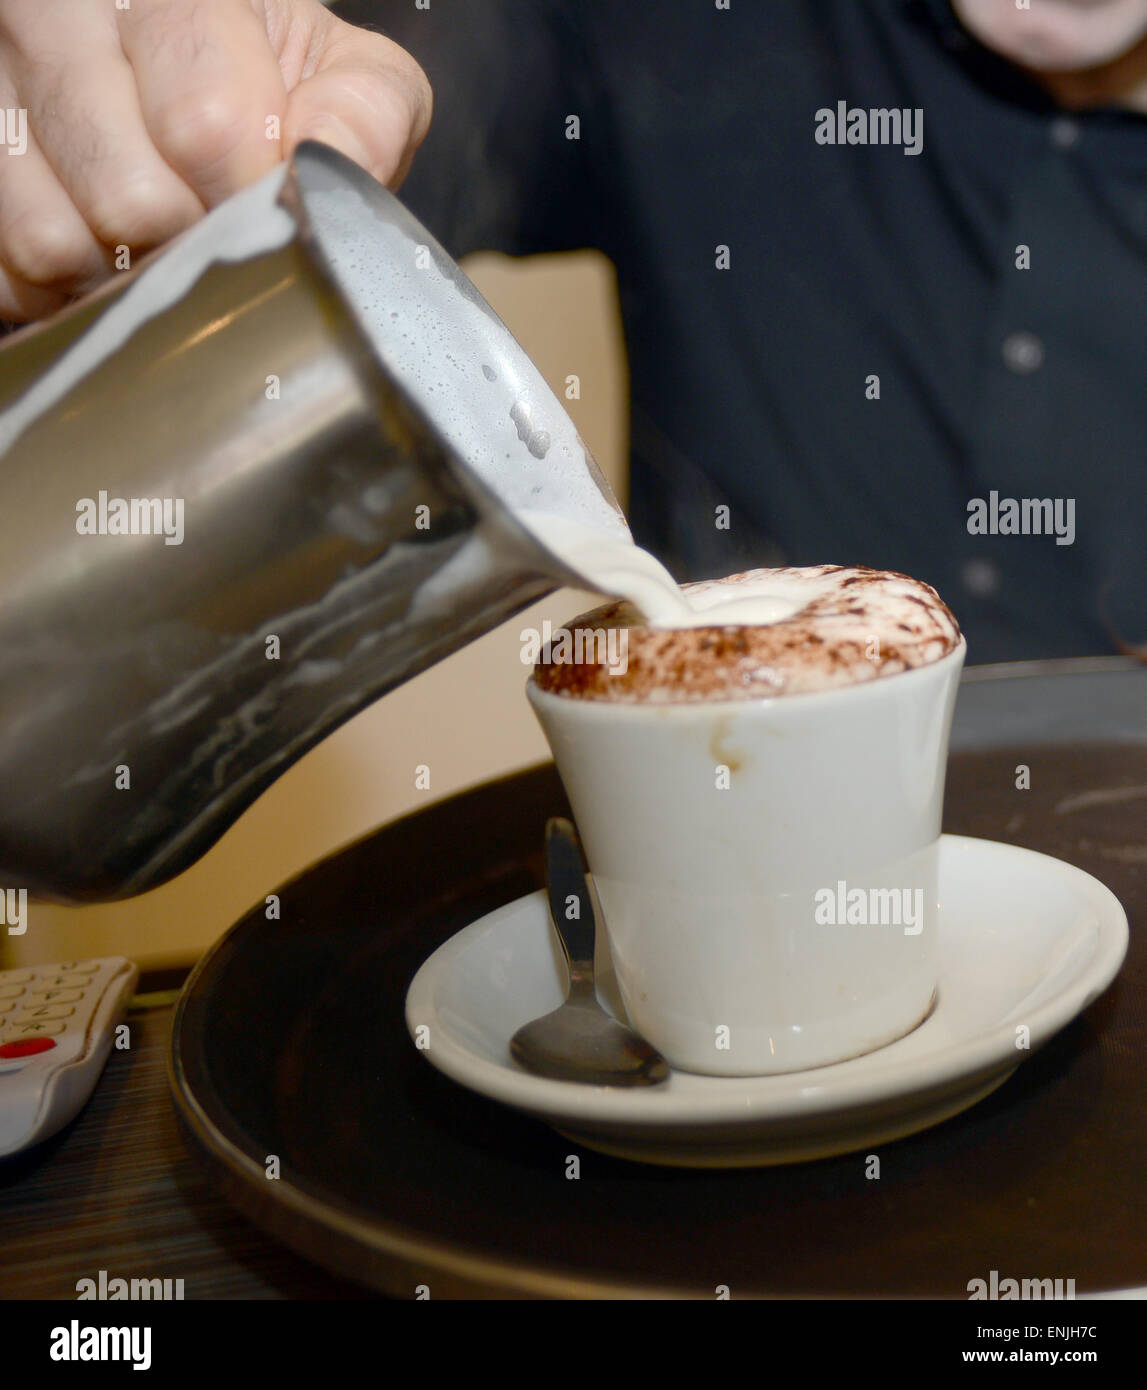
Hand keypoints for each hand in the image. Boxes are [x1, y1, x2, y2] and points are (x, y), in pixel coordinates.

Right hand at [0, 0, 431, 319]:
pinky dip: (67, 298)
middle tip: (216, 238)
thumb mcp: (345, 76)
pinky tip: (107, 263)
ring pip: (54, 243)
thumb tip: (334, 166)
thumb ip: (362, 113)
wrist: (202, 87)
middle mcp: (59, 19)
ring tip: (165, 249)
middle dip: (191, 246)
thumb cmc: (272, 86)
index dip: (247, 199)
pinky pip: (9, 276)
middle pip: (128, 198)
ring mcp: (0, 91)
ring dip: (126, 280)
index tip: (268, 216)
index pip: (205, 124)